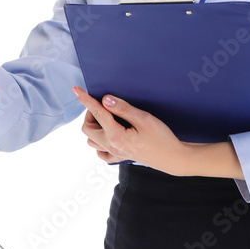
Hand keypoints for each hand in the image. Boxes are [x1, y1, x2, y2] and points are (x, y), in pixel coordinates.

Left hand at [74, 87, 190, 175]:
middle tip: (105, 105)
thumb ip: (123, 109)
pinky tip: (108, 134)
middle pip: (88, 128)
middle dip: (91, 113)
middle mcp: (111, 146)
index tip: (76, 89)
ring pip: (92, 140)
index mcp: (116, 135)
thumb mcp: (144, 119)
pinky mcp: (120, 157)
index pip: (97, 113)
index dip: (86, 99)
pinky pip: (101, 152)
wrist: (173, 158)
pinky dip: (99, 142)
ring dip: (94, 127)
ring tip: (107, 117)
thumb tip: (105, 100)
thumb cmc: (161, 138)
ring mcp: (115, 153)